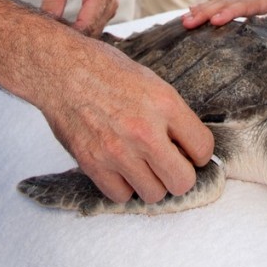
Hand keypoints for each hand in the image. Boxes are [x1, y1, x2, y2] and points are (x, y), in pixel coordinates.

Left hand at [41, 0, 117, 35]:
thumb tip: (46, 21)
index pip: (86, 26)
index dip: (68, 35)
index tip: (50, 38)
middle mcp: (110, 4)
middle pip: (91, 33)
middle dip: (72, 39)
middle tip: (49, 40)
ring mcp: (111, 8)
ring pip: (94, 32)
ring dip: (77, 35)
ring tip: (57, 34)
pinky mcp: (108, 10)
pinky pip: (96, 26)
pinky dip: (82, 29)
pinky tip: (68, 28)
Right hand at [42, 38, 213, 202]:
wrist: (63, 71)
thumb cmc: (108, 71)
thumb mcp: (153, 82)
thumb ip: (173, 116)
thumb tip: (189, 146)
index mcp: (165, 104)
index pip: (203, 149)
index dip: (199, 153)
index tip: (190, 151)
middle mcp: (144, 131)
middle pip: (182, 181)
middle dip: (180, 175)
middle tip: (170, 163)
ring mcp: (117, 151)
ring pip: (154, 195)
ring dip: (152, 183)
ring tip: (144, 165)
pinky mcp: (93, 164)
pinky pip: (122, 196)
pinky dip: (124, 186)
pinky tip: (122, 168)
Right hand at [182, 0, 266, 45]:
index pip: (243, 7)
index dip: (228, 13)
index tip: (213, 20)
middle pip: (223, 4)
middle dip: (205, 13)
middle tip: (187, 23)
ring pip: (218, 3)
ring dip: (201, 10)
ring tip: (183, 20)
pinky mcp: (240, 1)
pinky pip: (220, 4)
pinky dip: (205, 7)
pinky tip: (191, 12)